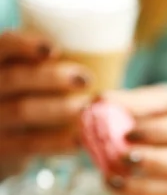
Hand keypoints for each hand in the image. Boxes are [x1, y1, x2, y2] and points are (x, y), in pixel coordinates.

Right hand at [0, 30, 91, 161]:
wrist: (3, 141)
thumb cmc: (30, 97)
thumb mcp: (33, 76)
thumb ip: (63, 62)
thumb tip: (125, 46)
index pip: (2, 46)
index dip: (24, 45)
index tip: (53, 48)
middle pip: (14, 78)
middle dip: (51, 77)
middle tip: (86, 78)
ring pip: (23, 111)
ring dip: (59, 109)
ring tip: (89, 108)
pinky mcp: (2, 149)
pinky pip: (29, 144)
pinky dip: (56, 142)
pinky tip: (80, 139)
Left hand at [104, 85, 166, 194]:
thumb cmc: (161, 115)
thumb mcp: (150, 102)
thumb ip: (129, 102)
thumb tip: (103, 100)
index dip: (156, 131)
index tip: (126, 134)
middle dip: (153, 162)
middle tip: (122, 158)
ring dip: (143, 186)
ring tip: (113, 180)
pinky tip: (120, 188)